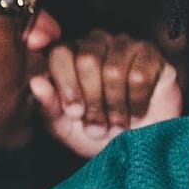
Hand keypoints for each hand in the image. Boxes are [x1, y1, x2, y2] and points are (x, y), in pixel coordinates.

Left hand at [30, 29, 182, 157]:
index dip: (67, 86)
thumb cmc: (94, 132)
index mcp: (68, 53)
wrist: (135, 145)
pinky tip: (136, 116)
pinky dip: (136, 102)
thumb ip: (48, 103)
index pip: (60, 54)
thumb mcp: (64, 125)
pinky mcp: (152, 56)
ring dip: (114, 106)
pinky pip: (140, 75)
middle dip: (92, 100)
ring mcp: (125, 46)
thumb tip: (36, 82)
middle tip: (96, 128)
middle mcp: (96, 43)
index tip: (74, 113)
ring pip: (114, 69)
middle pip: (88, 60)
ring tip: (116, 126)